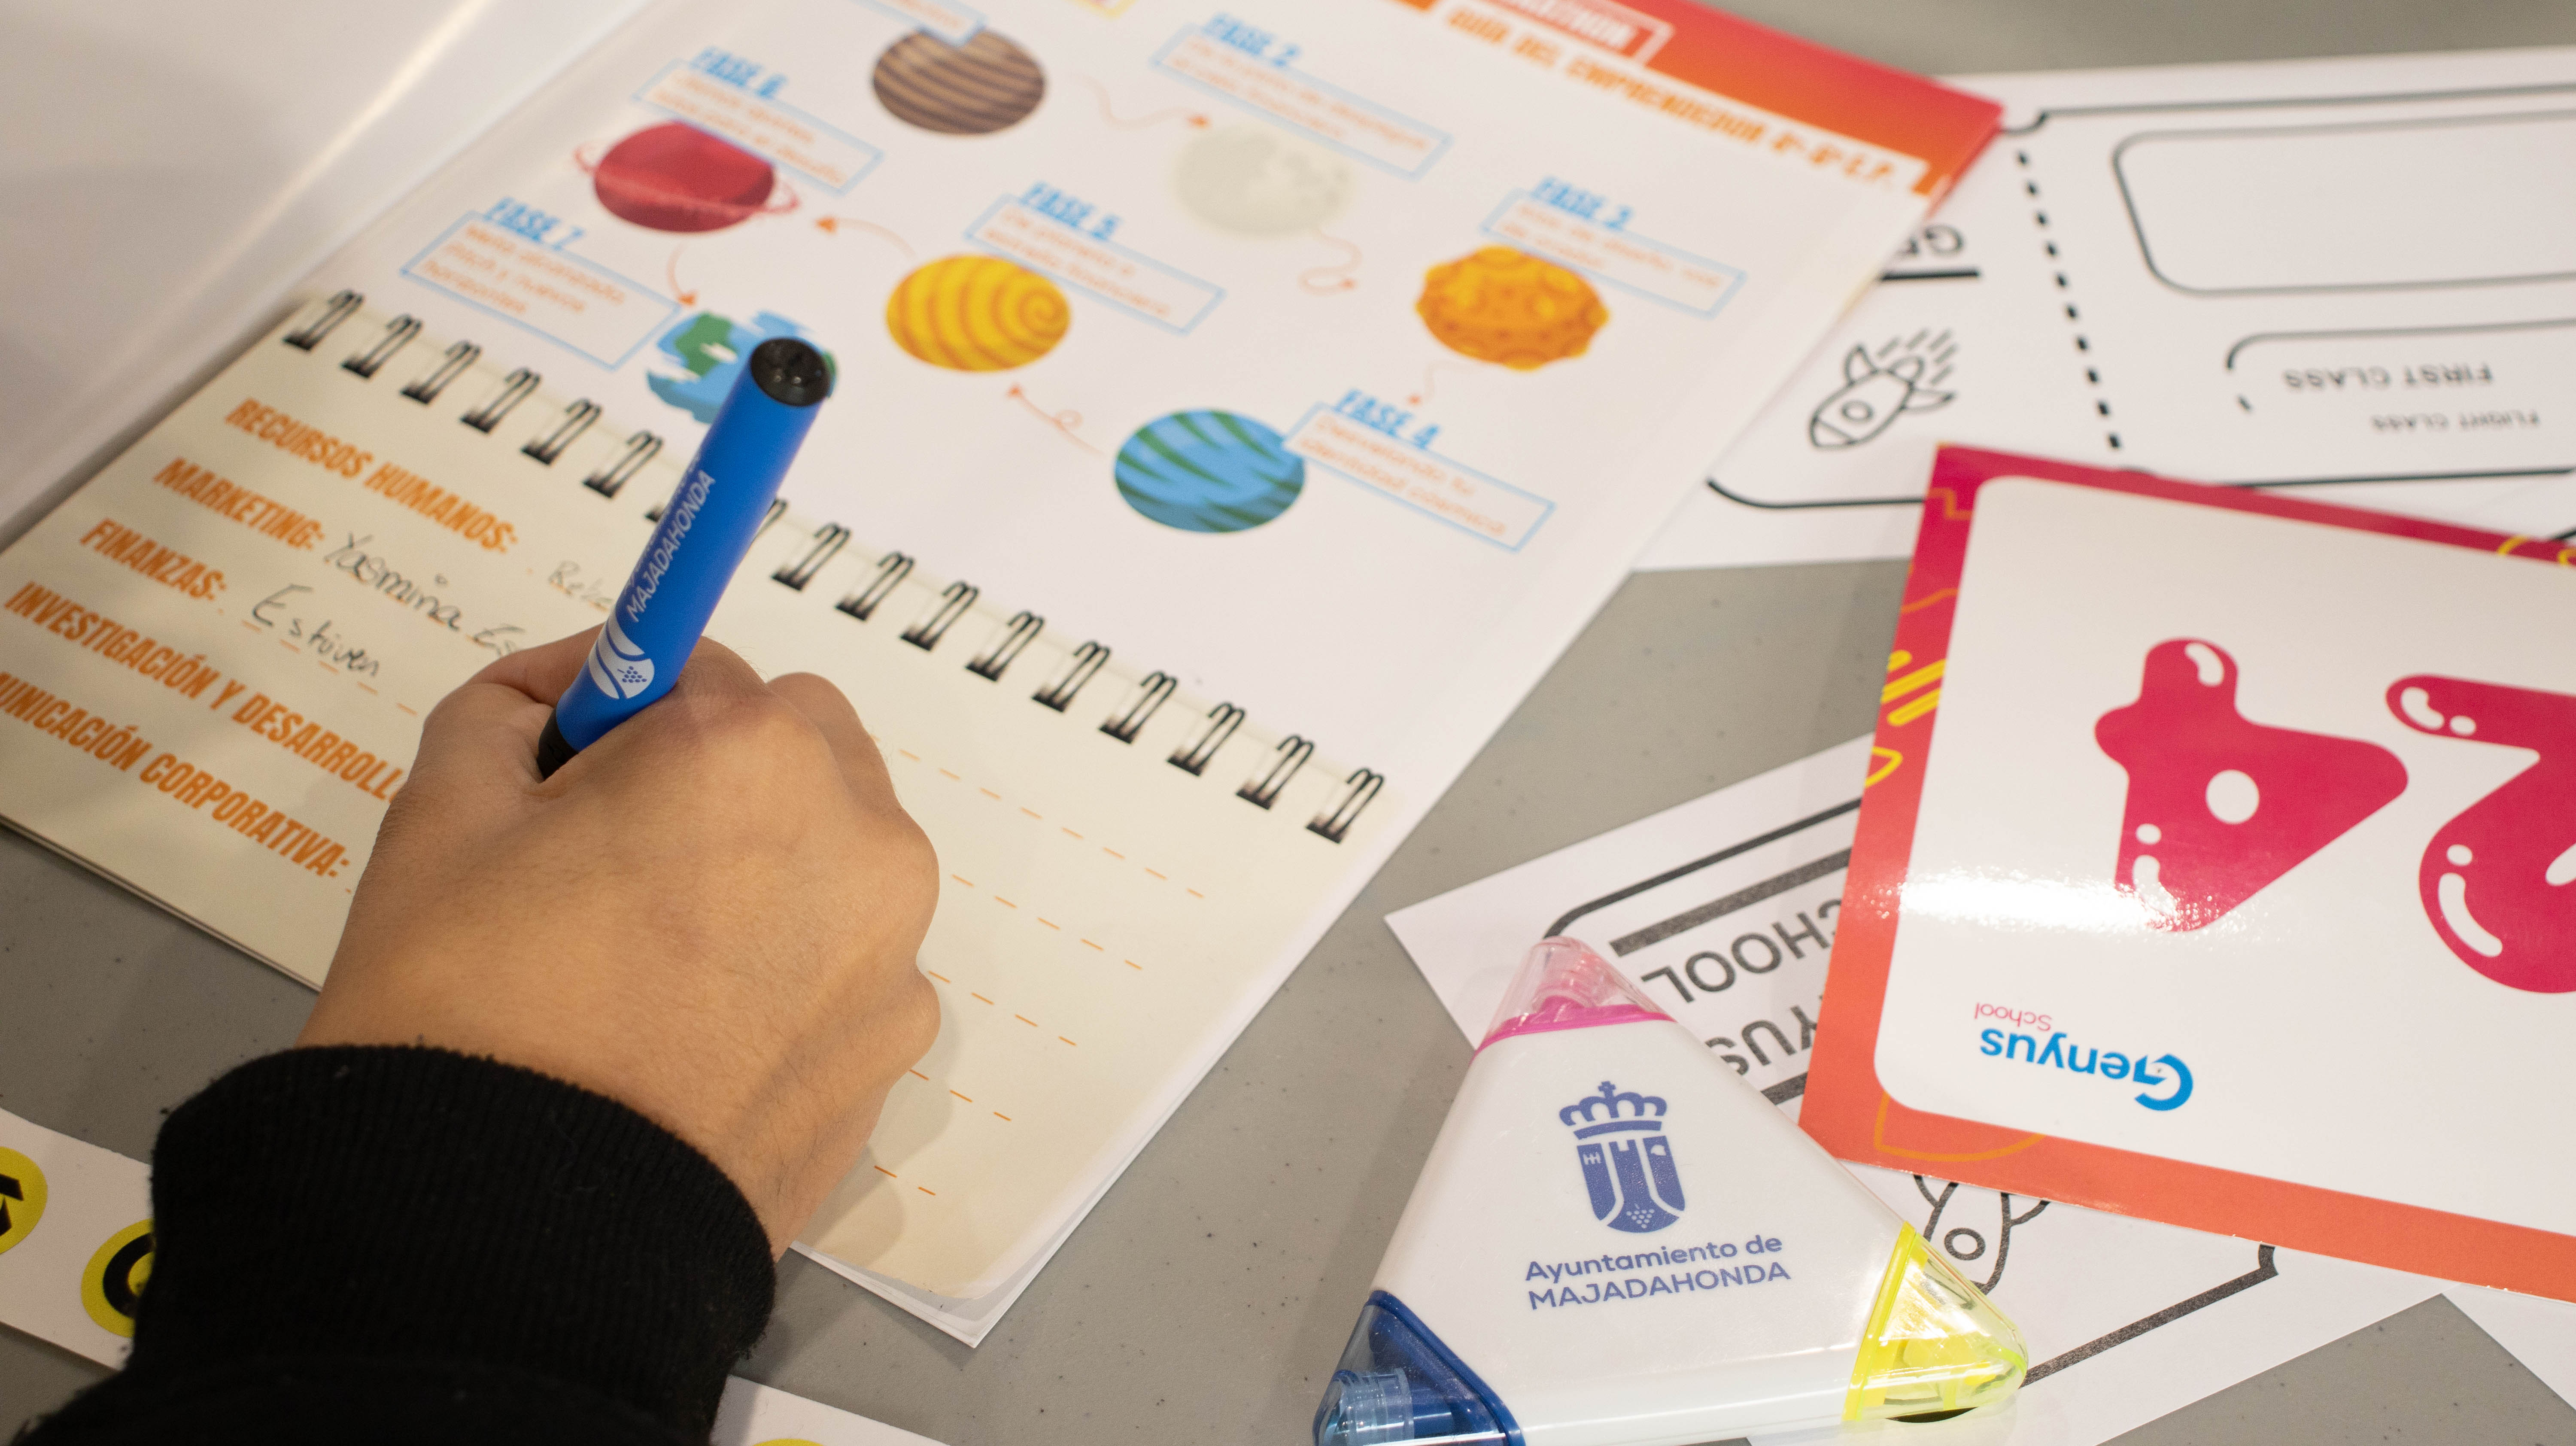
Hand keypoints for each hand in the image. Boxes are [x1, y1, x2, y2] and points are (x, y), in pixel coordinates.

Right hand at [301, 629, 941, 1252]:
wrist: (514, 1233)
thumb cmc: (473, 1021)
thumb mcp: (442, 813)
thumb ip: (507, 712)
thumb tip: (552, 693)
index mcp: (756, 755)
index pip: (698, 668)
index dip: (619, 709)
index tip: (576, 749)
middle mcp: (859, 842)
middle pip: (790, 751)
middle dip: (709, 775)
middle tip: (599, 853)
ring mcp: (890, 955)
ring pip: (827, 857)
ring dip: (755, 870)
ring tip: (637, 953)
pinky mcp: (891, 1049)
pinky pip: (841, 962)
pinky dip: (781, 968)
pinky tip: (686, 1022)